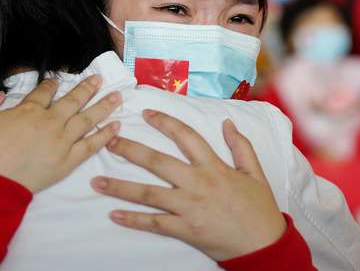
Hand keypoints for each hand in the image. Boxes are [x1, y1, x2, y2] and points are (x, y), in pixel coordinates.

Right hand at [0, 76, 120, 192]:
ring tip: (117, 96)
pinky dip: (105, 135)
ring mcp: (61, 141)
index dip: (52, 84)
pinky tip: (116, 127)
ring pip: (87, 119)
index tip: (58, 80)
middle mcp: (50, 122)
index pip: (45, 92)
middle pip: (73, 101)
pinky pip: (91, 145)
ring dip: (103, 106)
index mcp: (29, 110)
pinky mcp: (67, 161)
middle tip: (99, 79)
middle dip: (87, 88)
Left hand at [90, 109, 285, 261]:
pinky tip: (114, 214)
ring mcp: (188, 207)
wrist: (263, 245)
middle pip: (157, 162)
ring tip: (97, 182)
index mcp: (213, 166)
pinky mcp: (184, 229)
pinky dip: (133, 220)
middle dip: (129, 150)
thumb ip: (240, 146)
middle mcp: (197, 183)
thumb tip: (227, 123)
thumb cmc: (259, 208)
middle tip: (108, 140)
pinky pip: (154, 223)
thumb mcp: (255, 173)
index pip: (185, 136)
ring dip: (120, 187)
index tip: (145, 114)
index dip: (164, 122)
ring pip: (148, 193)